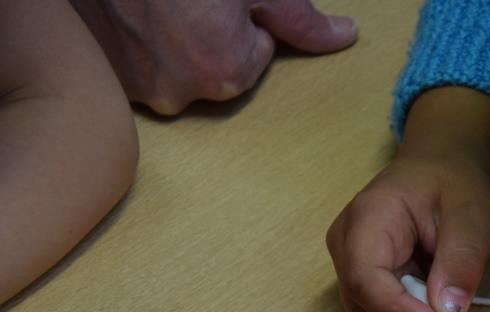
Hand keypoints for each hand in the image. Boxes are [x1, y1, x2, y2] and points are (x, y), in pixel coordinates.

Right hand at [68, 0, 357, 114]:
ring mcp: (142, 91)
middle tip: (186, 4)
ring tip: (156, 9)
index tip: (216, 3)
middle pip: (217, 66)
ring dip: (172, 42)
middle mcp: (183, 95)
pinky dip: (141, 48)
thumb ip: (301, 21)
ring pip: (179, 68)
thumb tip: (348, 36)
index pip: (254, 53)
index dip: (238, 20)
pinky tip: (134, 19)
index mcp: (227, 73)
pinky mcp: (113, 82)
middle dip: (209, 35)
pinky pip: (143, 70)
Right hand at [327, 150, 489, 311]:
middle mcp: (346, 247)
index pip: (365, 278)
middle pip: (363, 307)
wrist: (443, 167)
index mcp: (366, 219)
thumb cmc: (454, 182)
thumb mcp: (471, 215)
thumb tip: (448, 310)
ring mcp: (352, 267)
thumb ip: (460, 260)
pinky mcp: (367, 282)